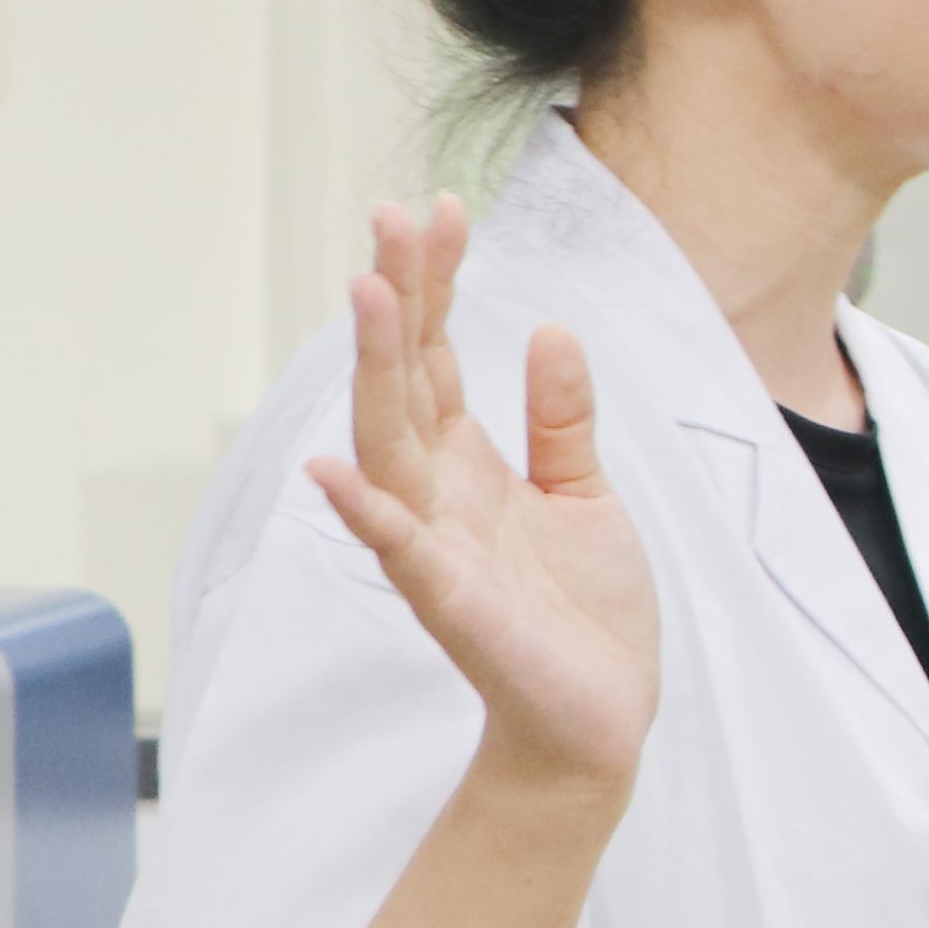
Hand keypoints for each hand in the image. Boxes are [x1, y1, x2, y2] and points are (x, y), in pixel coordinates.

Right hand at [302, 197, 658, 791]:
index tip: (440, 210)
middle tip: (391, 219)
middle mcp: (438, 495)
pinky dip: (366, 512)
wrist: (596, 717)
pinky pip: (400, 551)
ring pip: (391, 445)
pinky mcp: (454, 604)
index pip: (438, 357)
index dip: (437, 285)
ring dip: (377, 372)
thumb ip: (560, 420)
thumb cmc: (580, 612)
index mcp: (469, 465)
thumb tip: (548, 331)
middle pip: (404, 381)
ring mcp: (437, 545)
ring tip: (369, 295)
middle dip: (399, 301)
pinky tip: (332, 469)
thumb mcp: (583, 494)